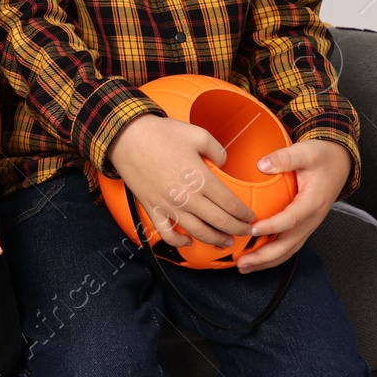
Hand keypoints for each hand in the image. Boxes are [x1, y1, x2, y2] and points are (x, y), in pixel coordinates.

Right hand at [106, 114, 254, 248]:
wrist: (125, 136)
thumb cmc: (161, 133)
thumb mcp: (197, 133)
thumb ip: (218, 150)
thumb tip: (223, 164)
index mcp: (201, 178)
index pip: (231, 204)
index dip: (244, 214)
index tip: (250, 216)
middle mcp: (187, 197)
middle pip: (219, 222)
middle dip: (237, 230)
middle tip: (246, 232)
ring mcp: (168, 205)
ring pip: (198, 232)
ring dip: (216, 240)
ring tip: (226, 242)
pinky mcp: (152, 208)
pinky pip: (167, 234)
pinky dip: (179, 242)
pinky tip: (189, 242)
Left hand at [236, 140, 351, 272]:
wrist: (339, 162)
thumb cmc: (322, 157)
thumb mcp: (305, 152)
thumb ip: (284, 158)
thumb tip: (262, 165)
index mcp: (312, 202)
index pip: (291, 219)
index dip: (272, 226)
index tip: (251, 229)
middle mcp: (312, 218)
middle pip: (289, 244)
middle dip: (265, 256)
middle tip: (242, 262)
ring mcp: (308, 225)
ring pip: (288, 249)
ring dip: (267, 261)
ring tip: (244, 267)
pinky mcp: (303, 226)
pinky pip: (289, 245)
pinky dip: (273, 255)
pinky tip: (256, 258)